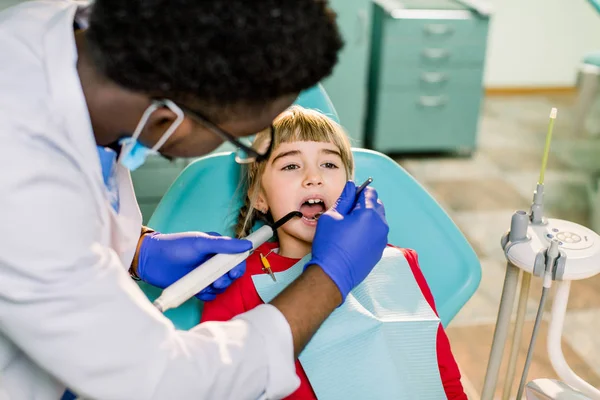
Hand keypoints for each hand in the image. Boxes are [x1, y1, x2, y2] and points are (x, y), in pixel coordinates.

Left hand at [136, 231, 251, 300]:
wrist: (151, 260)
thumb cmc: (176, 246)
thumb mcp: (201, 243)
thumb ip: (224, 244)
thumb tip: (247, 244)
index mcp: (217, 248)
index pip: (236, 258)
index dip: (238, 267)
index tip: (234, 272)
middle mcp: (212, 262)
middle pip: (230, 275)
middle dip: (226, 280)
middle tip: (216, 281)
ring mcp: (204, 275)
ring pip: (220, 286)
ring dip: (215, 288)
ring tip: (203, 285)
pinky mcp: (196, 287)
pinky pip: (209, 296)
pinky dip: (206, 295)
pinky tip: (197, 291)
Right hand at [308, 181, 388, 301]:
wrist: (333, 274)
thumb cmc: (330, 245)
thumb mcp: (332, 216)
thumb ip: (344, 198)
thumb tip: (351, 186)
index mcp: (370, 213)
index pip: (370, 192)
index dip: (357, 192)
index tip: (348, 199)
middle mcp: (381, 225)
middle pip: (376, 204)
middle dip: (363, 204)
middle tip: (346, 214)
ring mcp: (382, 239)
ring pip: (378, 219)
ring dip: (367, 218)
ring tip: (349, 228)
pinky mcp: (380, 250)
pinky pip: (377, 233)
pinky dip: (368, 231)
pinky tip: (353, 239)